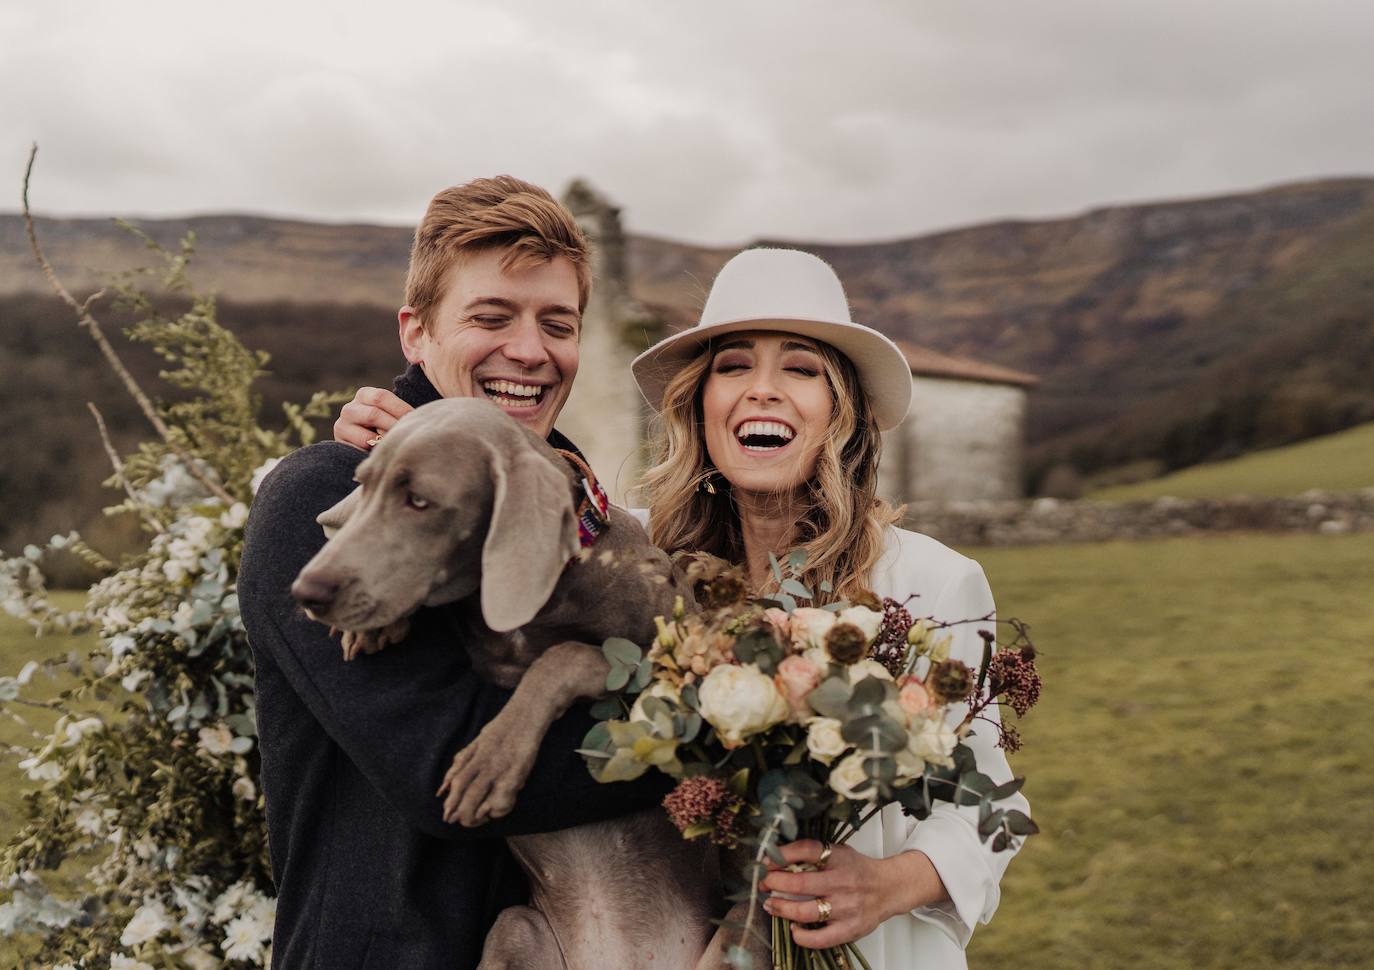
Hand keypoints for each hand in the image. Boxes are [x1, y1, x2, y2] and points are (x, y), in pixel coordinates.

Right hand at [334, 386, 412, 450]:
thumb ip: (402, 412)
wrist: (369, 445)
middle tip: (406, 437)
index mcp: (364, 395)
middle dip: (393, 427)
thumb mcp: (392, 414)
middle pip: (373, 415)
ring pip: (366, 436)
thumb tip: (419, 417)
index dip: (400, 409)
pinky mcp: (340, 444)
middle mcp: (349, 408)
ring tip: (396, 447)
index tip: (415, 420)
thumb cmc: (389, 426)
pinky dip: (374, 454)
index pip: (381, 396)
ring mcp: (342, 426)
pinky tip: (385, 456)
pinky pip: (360, 451)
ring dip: (384, 443)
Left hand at [760, 840, 944, 948]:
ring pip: (806, 911)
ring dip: (781, 909)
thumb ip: (813, 853)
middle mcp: (842, 881)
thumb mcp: (839, 852)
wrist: (890, 888)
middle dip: (774, 883)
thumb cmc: (858, 870)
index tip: (765, 861)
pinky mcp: (850, 928)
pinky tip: (794, 928)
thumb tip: (777, 858)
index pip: (806, 850)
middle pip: (800, 883)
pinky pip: (820, 938)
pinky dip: (802, 936)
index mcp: (839, 858)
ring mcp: (846, 907)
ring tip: (770, 905)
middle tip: (762, 883)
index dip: (781, 855)